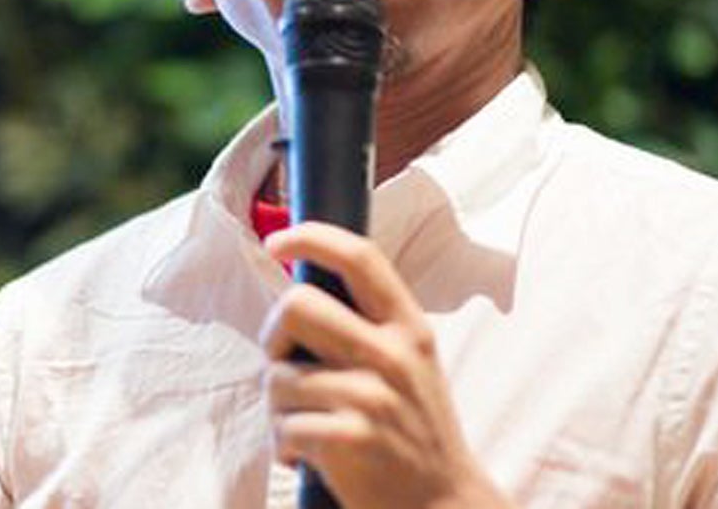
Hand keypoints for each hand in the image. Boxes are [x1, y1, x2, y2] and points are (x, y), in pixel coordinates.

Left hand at [260, 222, 513, 508]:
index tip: (276, 240)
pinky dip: (284, 445)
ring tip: (304, 424)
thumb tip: (302, 290)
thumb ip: (370, 323)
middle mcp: (393, 354)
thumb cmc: (415, 429)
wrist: (444, 506)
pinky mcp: (350, 440)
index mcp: (408, 326)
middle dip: (273, 337)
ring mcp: (372, 396)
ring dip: (277, 406)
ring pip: (278, 375)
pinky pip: (283, 426)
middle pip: (297, 306)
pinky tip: (307, 456)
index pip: (359, 257)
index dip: (311, 236)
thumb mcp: (410, 361)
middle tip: (284, 364)